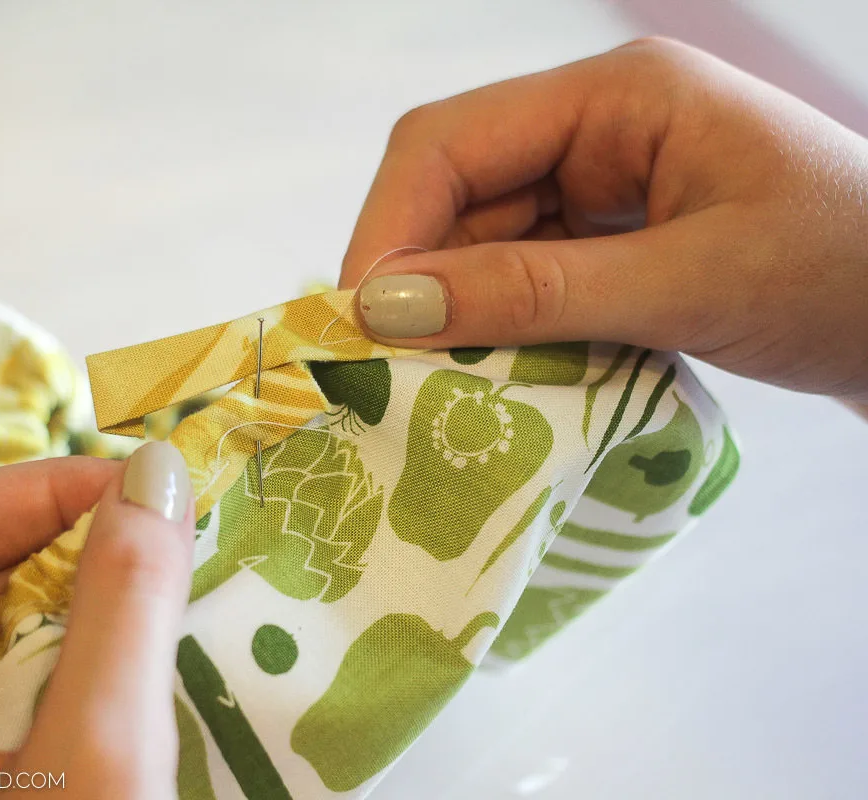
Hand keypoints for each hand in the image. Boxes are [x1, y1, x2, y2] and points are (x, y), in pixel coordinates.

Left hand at [0, 442, 194, 798]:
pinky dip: (58, 663)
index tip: (152, 497)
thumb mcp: (95, 766)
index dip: (45, 490)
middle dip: (62, 546)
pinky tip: (116, 677)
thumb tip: (156, 473)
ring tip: (151, 605)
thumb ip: (122, 612)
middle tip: (160, 548)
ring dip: (68, 605)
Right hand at [342, 37, 867, 401]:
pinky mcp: (612, 246)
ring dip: (460, 321)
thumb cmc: (846, 273)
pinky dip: (505, 336)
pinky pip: (525, 285)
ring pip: (482, 251)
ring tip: (444, 393)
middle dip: (418, 285)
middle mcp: (596, 131)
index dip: (387, 232)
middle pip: (455, 199)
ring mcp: (603, 190)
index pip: (449, 144)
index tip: (359, 326)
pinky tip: (500, 383)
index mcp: (616, 96)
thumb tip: (387, 310)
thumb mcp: (687, 282)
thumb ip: (534, 293)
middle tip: (389, 376)